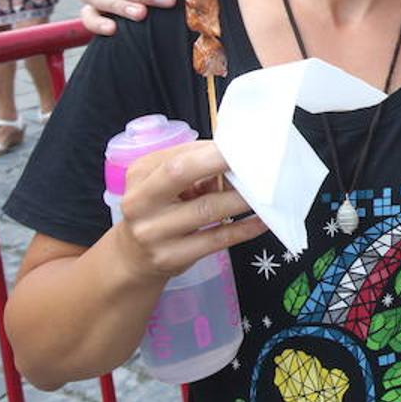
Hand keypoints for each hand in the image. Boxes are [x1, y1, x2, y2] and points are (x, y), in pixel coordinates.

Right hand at [114, 141, 266, 282]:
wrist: (133, 257)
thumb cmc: (159, 209)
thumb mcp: (165, 184)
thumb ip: (194, 168)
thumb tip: (237, 157)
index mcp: (140, 174)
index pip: (179, 155)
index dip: (213, 150)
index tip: (244, 144)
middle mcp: (140, 202)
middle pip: (180, 173)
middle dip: (221, 161)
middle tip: (256, 158)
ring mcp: (154, 232)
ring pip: (207, 209)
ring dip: (242, 197)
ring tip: (267, 189)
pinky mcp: (171, 257)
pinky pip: (216, 239)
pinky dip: (244, 228)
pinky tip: (262, 220)